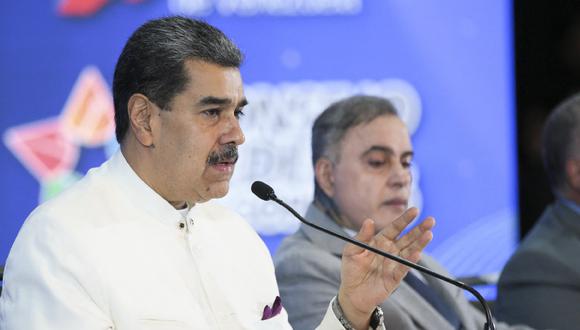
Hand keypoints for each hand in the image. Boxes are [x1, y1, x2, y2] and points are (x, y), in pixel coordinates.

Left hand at [337, 207, 434, 328]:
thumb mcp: (351, 250)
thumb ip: (361, 237)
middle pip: (407, 238)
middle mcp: (390, 251)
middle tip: (431, 220)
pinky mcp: (395, 278)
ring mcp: (394, 264)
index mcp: (380, 241)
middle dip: (419, 229)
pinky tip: (417, 254)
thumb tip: (368, 221)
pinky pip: (403, 268)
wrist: (352, 293)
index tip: (414, 210)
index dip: (404, 220)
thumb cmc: (351, 269)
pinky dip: (410, 261)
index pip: (395, 228)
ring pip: (410, 251)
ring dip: (419, 243)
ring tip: (429, 234)